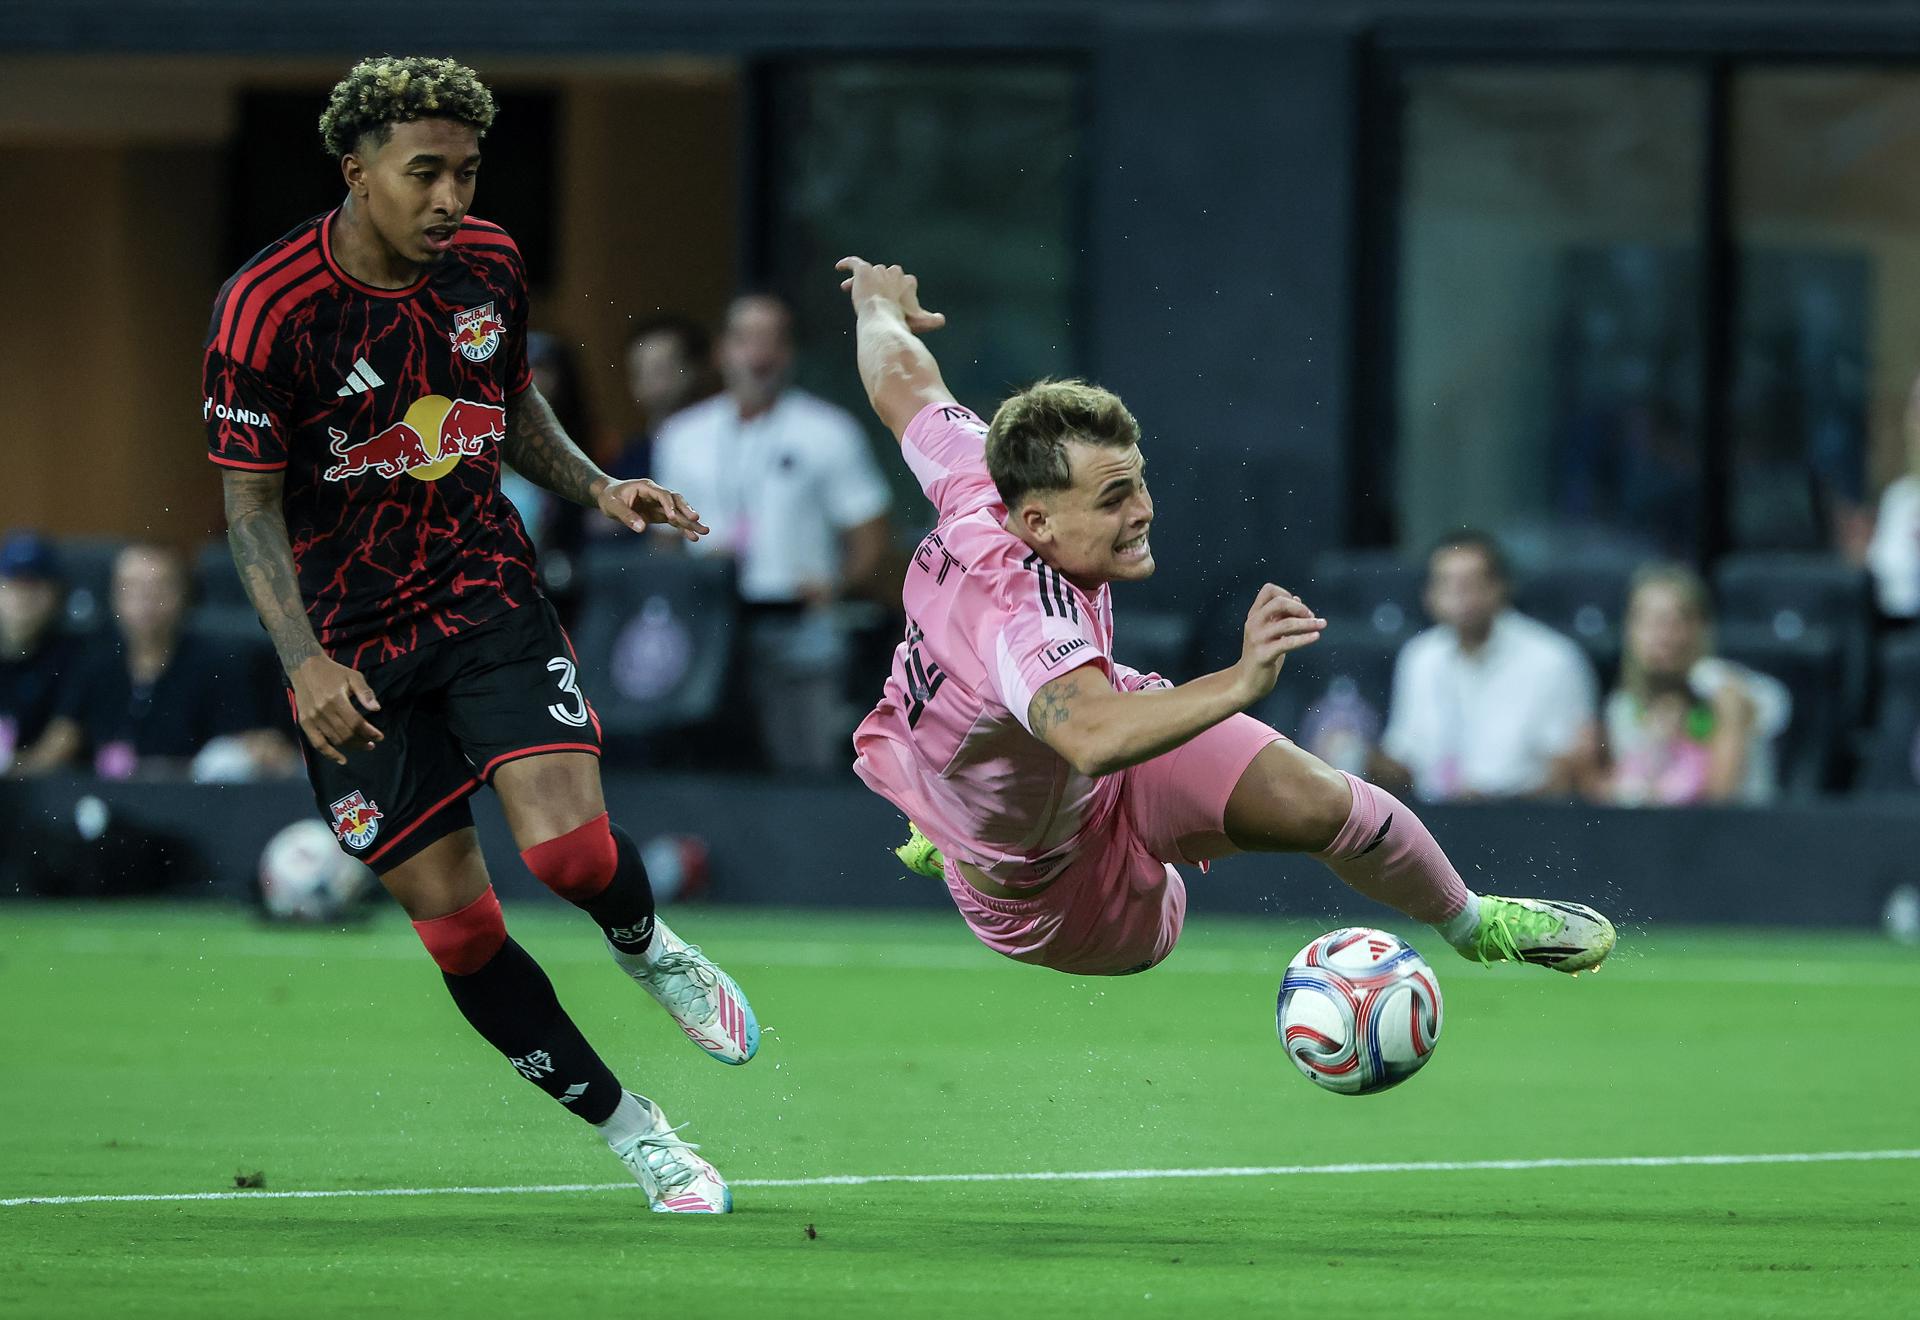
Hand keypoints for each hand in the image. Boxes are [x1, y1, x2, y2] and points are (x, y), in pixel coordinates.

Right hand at [290, 655, 382, 766]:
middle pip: (346, 734)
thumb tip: (377, 709)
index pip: (356, 722)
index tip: (380, 737)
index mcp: (336, 699)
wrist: (305, 668)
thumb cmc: (333, 672)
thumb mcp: (353, 676)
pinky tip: (341, 759)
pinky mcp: (304, 722)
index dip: (369, 732)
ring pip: (334, 740)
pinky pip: (317, 743)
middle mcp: (322, 711)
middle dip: (362, 741)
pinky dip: (329, 754)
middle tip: (372, 743)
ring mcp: (312, 718)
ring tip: (363, 746)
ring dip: (351, 747)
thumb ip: (365, 692)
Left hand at [597, 477, 708, 539]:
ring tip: (704, 531)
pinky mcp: (661, 514)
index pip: (662, 494)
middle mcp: (657, 494)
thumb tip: (641, 528)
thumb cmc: (610, 498)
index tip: (672, 518)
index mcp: (646, 487)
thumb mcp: (613, 507)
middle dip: (687, 510)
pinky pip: (675, 521)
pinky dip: (684, 529)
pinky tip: (694, 538)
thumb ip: (627, 516)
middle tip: (697, 519)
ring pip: (680, 511)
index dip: (668, 505)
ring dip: (691, 521)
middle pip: (677, 501)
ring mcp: (661, 504)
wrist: (609, 497)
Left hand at [836, 256, 946, 333]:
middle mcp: (893, 272)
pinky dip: (847, 263)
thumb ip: (930, 320)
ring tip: (849, 289)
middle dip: (877, 283)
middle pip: (883, 275)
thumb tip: (941, 320)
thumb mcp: (918, 321)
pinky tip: (839, 267)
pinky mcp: (863, 270)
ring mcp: (878, 270)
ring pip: (868, 273)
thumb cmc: (901, 320)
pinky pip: (854, 263)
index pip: (899, 281)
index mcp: (907, 282)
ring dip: (860, 281)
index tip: (886, 299)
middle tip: (868, 295)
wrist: (883, 316)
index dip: (891, 289)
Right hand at [1231, 583, 1325, 704]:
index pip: (1269, 590)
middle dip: (1299, 607)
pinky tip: (1315, 637)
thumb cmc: (1262, 654)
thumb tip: (1297, 599)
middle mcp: (1254, 623)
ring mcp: (1257, 639)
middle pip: (1279, 602)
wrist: (1247, 681)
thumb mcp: (1270, 631)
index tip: (1298, 608)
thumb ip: (1280, 616)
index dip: (1286, 594)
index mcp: (1254, 615)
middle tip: (1311, 616)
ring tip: (1322, 624)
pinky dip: (1305, 638)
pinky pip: (1288, 643)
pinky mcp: (1263, 654)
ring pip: (1287, 623)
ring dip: (1308, 623)